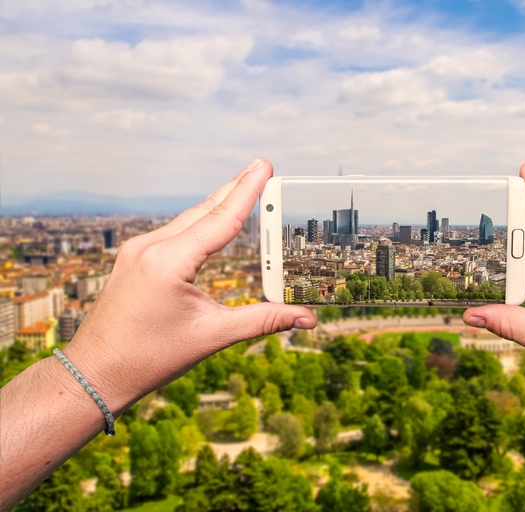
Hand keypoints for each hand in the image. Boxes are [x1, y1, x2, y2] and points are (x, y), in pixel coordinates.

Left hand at [61, 158, 315, 415]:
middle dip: (236, 189)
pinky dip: (199, 222)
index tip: (264, 166)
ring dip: (218, 204)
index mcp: (168, 261)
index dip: (248, 192)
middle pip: (204, 210)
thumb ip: (263, 320)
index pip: (220, 219)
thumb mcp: (213, 336)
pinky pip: (174, 232)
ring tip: (244, 186)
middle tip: (262, 167)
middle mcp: (149, 248)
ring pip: (188, 219)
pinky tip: (211, 219)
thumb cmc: (148, 358)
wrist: (95, 374)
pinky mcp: (134, 259)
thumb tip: (306, 318)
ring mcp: (137, 251)